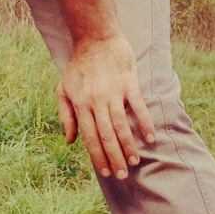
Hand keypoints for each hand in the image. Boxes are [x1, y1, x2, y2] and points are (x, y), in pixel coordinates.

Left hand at [55, 35, 155, 178]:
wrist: (95, 38)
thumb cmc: (79, 66)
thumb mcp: (64, 89)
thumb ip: (66, 115)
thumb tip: (70, 140)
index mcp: (80, 104)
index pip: (89, 137)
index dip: (98, 156)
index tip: (106, 172)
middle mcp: (96, 100)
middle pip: (106, 135)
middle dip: (114, 157)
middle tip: (122, 175)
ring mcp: (113, 91)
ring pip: (121, 124)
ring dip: (129, 145)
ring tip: (134, 161)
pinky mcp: (128, 82)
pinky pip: (138, 106)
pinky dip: (145, 122)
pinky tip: (151, 137)